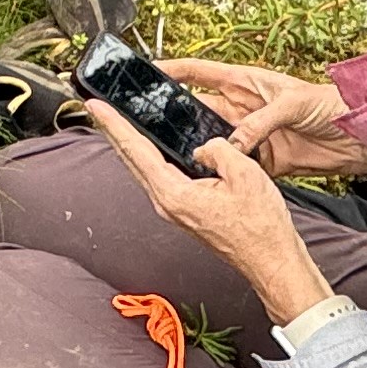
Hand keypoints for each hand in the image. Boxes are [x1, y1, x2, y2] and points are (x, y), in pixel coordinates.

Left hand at [88, 103, 336, 327]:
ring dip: (130, 144)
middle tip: (98, 107)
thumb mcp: (244, 174)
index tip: (95, 106)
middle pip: (131, 160)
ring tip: (118, 121)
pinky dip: (149, 157)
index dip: (114, 124)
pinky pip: (159, 177)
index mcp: (174, 194)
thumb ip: (217, 149)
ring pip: (143, 169)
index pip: (136, 150)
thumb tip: (202, 146)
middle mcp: (166, 204)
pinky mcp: (184, 212)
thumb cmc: (261, 226)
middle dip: (113, 131)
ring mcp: (173, 210)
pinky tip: (151, 147)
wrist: (270, 261)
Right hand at [158, 56, 366, 179]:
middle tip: (148, 124)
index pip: (199, 73)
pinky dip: (221, 170)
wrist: (362, 137)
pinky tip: (205, 176)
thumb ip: (261, 122)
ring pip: (213, 140)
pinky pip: (233, 164)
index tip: (146, 75)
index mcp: (246, 82)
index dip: (173, 71)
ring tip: (172, 153)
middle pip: (199, 109)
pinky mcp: (262, 160)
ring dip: (198, 147)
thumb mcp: (294, 104)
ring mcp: (250, 134)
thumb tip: (232, 142)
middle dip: (175, 116)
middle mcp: (242, 107)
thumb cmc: (333, 105)